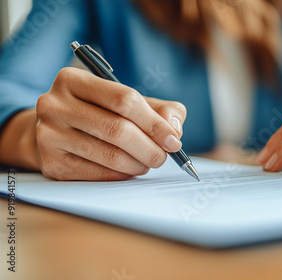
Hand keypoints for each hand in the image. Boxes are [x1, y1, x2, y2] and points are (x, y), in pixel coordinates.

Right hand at [35, 67, 186, 179]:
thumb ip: (160, 109)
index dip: (155, 123)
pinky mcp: (51, 163)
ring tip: (147, 163)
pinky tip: (129, 170)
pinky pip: (98, 174)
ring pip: (110, 155)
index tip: (173, 140)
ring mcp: (49, 134)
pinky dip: (122, 175)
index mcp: (73, 79)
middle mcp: (54, 104)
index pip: (124, 100)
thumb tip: (174, 129)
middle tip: (163, 157)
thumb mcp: (127, 101)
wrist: (56, 132)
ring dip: (138, 164)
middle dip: (150, 148)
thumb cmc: (100, 113)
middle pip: (117, 130)